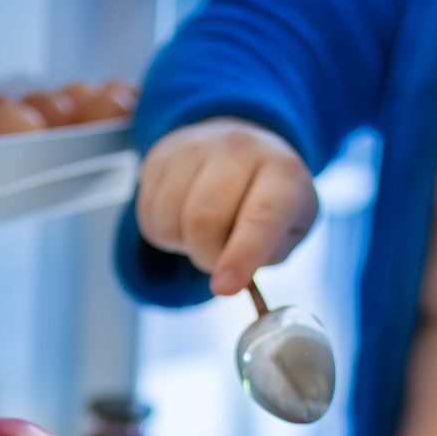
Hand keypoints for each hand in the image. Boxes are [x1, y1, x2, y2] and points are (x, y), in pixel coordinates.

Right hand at [136, 118, 318, 296]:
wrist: (242, 154)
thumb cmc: (269, 201)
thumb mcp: (288, 230)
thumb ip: (263, 255)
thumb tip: (226, 280)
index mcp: (282, 171)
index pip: (260, 216)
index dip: (241, 256)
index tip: (224, 288)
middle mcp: (238, 148)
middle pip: (204, 219)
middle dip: (207, 257)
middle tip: (221, 259)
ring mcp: (194, 146)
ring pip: (169, 220)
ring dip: (183, 244)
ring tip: (205, 232)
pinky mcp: (161, 156)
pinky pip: (148, 215)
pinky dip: (164, 232)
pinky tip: (184, 218)